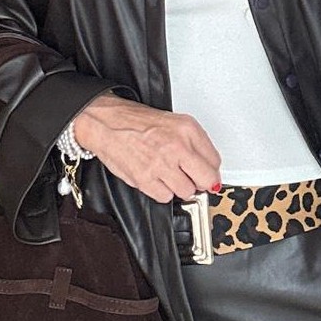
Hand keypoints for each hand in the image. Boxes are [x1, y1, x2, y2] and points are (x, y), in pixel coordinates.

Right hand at [73, 94, 221, 202]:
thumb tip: (209, 167)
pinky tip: (156, 178)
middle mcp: (177, 146)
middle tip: (193, 178)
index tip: (204, 171)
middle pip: (206, 180)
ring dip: (180, 187)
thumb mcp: (175, 122)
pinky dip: (162, 192)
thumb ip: (196, 143)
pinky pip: (165, 197)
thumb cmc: (136, 122)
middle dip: (201, 182)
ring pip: (187, 192)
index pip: (215, 161)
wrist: (106, 123)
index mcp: (187, 129)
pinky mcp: (145, 179)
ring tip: (169, 174)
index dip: (210, 169)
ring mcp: (161, 164)